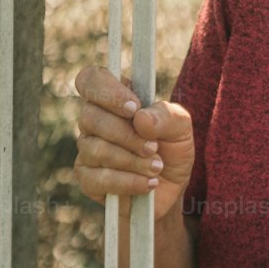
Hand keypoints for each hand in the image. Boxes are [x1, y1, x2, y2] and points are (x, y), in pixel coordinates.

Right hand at [72, 64, 195, 223]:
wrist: (171, 188)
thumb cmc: (172, 149)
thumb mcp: (181, 127)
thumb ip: (166, 116)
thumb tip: (140, 119)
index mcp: (114, 98)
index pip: (90, 79)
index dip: (106, 91)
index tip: (133, 108)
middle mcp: (94, 121)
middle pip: (90, 116)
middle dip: (126, 134)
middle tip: (154, 147)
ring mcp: (87, 149)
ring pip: (96, 149)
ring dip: (132, 160)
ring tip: (156, 167)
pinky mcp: (87, 179)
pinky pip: (98, 179)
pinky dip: (128, 182)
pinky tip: (147, 183)